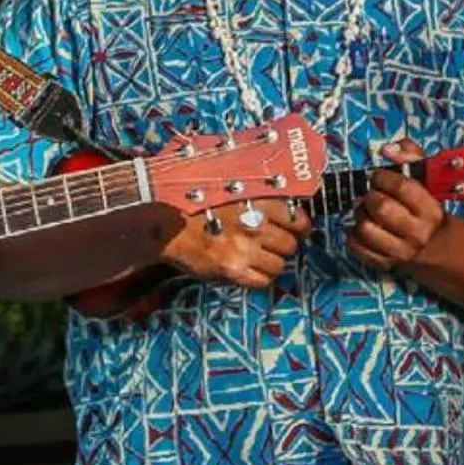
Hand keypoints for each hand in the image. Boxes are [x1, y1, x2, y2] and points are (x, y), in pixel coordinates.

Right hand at [165, 199, 309, 290]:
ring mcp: (244, 248)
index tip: (294, 229)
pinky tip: (246, 269)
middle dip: (284, 246)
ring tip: (257, 256)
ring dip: (270, 263)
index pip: (299, 220)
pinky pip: (261, 281)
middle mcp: (255, 223)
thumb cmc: (193, 200)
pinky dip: (258, 278)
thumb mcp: (228, 184)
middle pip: (291, 245)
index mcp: (258, 199)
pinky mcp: (231, 269)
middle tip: (272, 244)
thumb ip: (256, 188)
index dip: (299, 227)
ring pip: (279, 265)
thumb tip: (283, 195)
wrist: (164, 222)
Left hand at [350, 138, 447, 273]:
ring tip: (365, 210)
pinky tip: (362, 226)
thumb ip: (412, 158)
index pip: (401, 187)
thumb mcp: (428, 182)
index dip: (383, 177)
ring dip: (359, 214)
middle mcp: (418, 233)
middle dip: (370, 195)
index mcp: (431, 210)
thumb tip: (387, 149)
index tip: (378, 177)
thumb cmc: (427, 209)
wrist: (437, 248)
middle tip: (371, 194)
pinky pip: (356, 247)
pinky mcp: (385, 263)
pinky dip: (352, 234)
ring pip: (365, 228)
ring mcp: (401, 251)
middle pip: (381, 207)